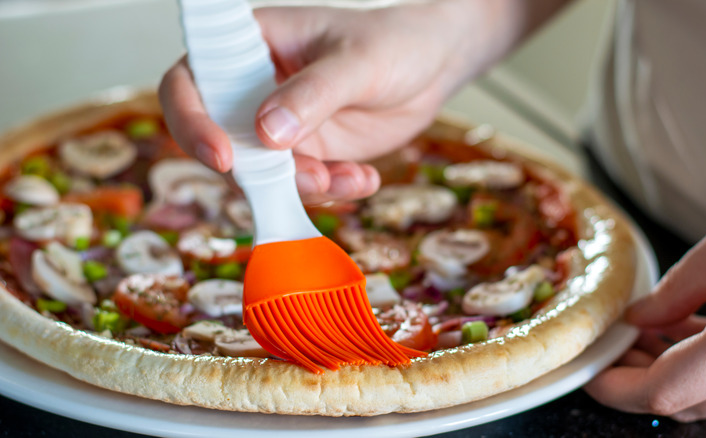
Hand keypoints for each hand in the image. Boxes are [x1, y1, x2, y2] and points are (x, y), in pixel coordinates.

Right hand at [160, 1, 562, 203]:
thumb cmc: (394, 42)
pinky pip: (304, 186)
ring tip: (349, 177)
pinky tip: (365, 178)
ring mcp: (281, 126)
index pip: (190, 82)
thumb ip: (313, 94)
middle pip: (221, 141)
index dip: (191, 121)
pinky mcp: (310, 153)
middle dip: (261, 173)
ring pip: (264, 175)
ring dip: (303, 187)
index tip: (226, 157)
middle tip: (312, 177)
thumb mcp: (357, 62)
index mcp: (250, 47)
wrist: (434, 66)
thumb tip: (266, 133)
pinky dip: (332, 191)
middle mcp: (255, 90)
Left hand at [586, 182, 705, 420]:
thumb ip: (684, 283)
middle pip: (685, 401)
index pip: (664, 389)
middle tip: (608, 347)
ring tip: (635, 333)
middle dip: (635, 380)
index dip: (616, 388)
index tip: (589, 371)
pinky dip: (701, 364)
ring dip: (666, 371)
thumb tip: (642, 317)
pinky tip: (679, 330)